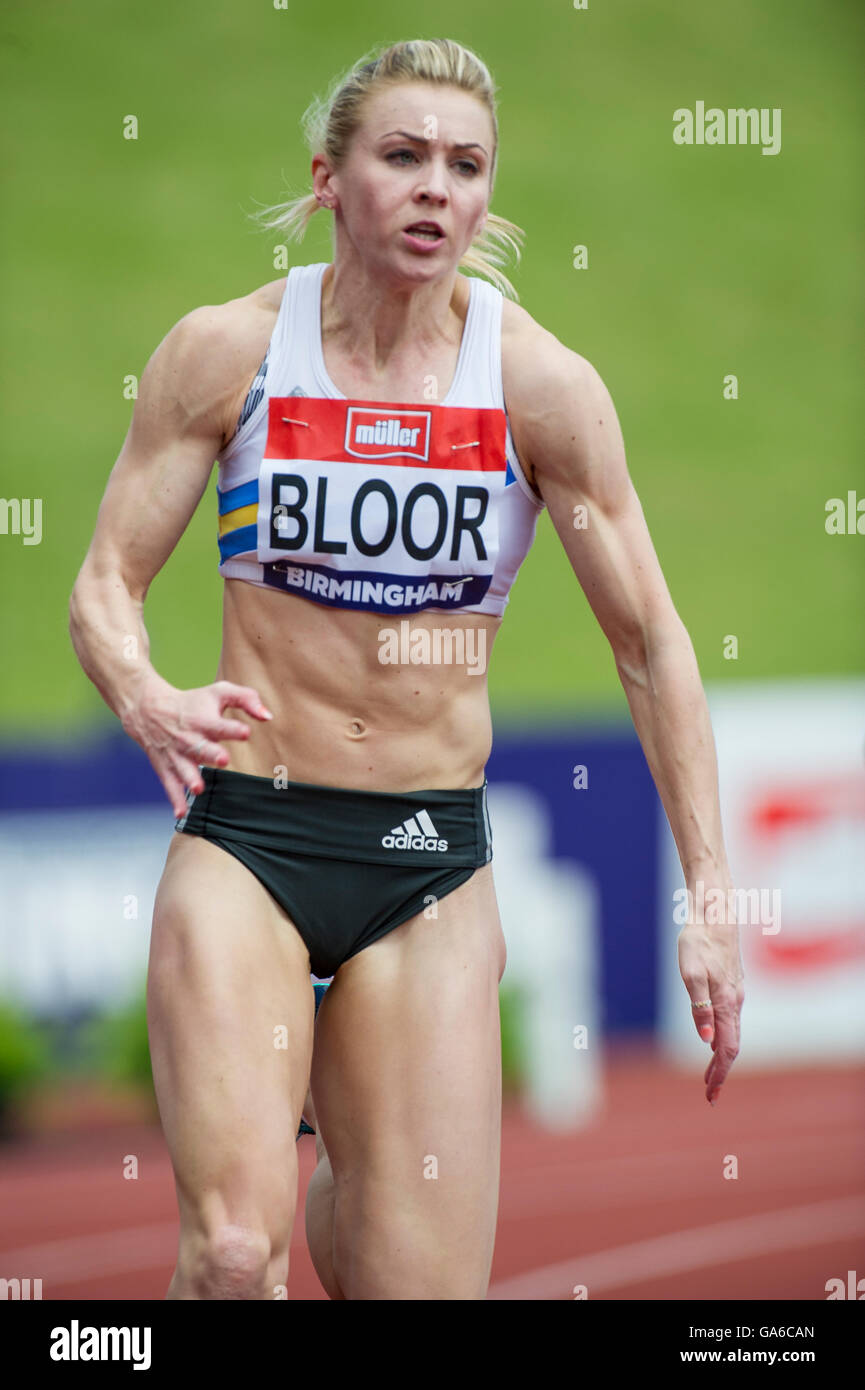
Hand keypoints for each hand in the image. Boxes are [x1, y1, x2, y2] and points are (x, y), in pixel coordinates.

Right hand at [121, 673, 272, 816]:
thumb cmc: (194, 702)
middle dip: (212, 754)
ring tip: (198, 789)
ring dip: (191, 778)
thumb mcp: (220, 691)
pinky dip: (175, 799)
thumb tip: (268, 717)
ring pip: (184, 769)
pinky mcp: (167, 768)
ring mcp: (177, 755)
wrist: (148, 709)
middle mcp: (190, 739)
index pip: (219, 725)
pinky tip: (181, 814)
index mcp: (204, 720)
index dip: (232, 729)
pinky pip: (170, 785)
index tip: (245, 732)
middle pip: (202, 748)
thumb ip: (247, 699)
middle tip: (223, 760)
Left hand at [677, 893, 744, 1105]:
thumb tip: (705, 1039)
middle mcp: (734, 1002)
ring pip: (731, 1034)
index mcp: (726, 1003)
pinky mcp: (731, 987)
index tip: (710, 1093)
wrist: (713, 915)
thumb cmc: (698, 942)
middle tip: (710, 1095)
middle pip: (730, 1046)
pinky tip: (713, 1041)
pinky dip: (722, 1038)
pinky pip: (730, 1021)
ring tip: (709, 1076)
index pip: (726, 1048)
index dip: (718, 1073)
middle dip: (720, 1072)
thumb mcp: (691, 973)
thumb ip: (698, 1007)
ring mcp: (735, 995)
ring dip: (720, 1058)